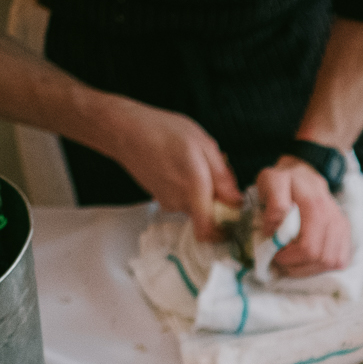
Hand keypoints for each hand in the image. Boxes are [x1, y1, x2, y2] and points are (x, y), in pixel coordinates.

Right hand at [107, 102, 240, 242]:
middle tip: (215, 174)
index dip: (224, 229)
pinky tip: (180, 165)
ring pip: (194, 206)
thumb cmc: (165, 132)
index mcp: (195, 192)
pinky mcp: (159, 198)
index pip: (209, 232)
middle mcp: (180, 203)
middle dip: (216, 200)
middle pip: (206, 216)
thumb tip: (236, 201)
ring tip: (194, 163)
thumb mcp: (204, 145)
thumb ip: (223, 177)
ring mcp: (167, 202)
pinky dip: (186, 187)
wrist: (126, 131)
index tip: (233, 213)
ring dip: (201, 191)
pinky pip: (181, 199)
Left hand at [256, 156, 351, 277]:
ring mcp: (342, 227)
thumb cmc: (285, 180)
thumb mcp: (270, 182)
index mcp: (315, 206)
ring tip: (295, 259)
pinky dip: (323, 266)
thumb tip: (277, 230)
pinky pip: (341, 261)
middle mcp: (333, 217)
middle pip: (321, 259)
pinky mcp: (346, 234)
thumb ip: (274, 204)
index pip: (308, 248)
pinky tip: (309, 259)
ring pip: (332, 263)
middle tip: (283, 259)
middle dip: (298, 266)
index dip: (290, 258)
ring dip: (310, 268)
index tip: (276, 253)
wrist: (304, 173)